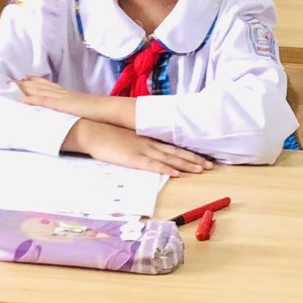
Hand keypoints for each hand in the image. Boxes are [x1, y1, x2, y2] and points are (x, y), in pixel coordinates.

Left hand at [16, 77, 109, 117]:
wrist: (110, 110)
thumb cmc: (102, 111)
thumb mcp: (89, 108)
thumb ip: (81, 109)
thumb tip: (79, 113)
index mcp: (71, 95)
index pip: (52, 86)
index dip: (39, 82)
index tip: (28, 78)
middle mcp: (64, 94)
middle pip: (42, 87)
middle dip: (27, 83)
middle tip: (12, 80)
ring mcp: (62, 99)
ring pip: (39, 92)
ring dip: (25, 89)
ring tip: (11, 86)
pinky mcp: (62, 106)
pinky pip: (44, 102)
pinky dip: (32, 101)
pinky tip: (20, 100)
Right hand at [69, 119, 212, 175]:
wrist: (92, 130)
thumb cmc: (107, 134)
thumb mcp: (126, 137)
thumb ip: (138, 142)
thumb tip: (148, 149)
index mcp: (147, 138)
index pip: (172, 146)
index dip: (187, 152)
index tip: (201, 157)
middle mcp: (149, 143)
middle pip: (176, 152)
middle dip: (194, 159)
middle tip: (210, 165)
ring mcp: (142, 150)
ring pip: (169, 158)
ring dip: (186, 164)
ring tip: (201, 169)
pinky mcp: (134, 159)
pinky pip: (153, 165)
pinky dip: (166, 168)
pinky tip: (176, 172)